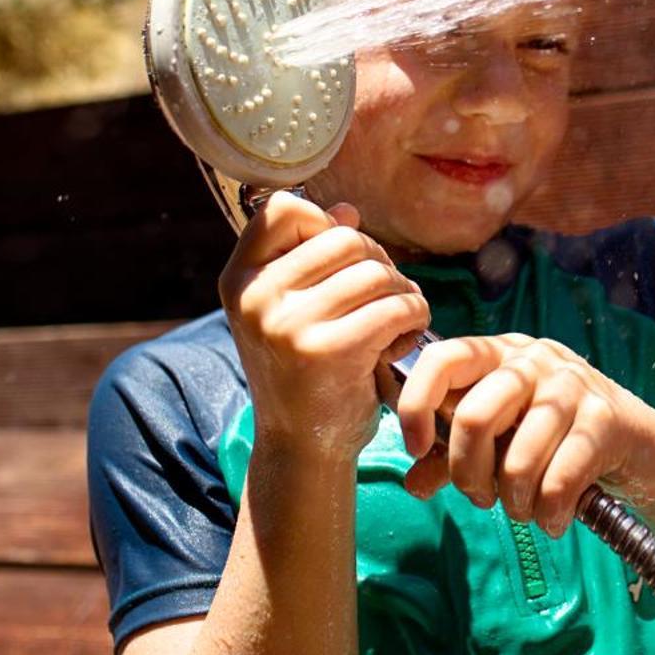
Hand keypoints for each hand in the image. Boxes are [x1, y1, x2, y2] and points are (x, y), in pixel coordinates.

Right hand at [220, 192, 431, 461]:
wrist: (301, 446)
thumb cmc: (305, 368)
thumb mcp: (292, 308)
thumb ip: (311, 257)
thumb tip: (345, 210)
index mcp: (239, 279)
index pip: (283, 208)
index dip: (323, 224)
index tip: (339, 261)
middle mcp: (255, 297)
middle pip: (345, 238)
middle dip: (378, 262)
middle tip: (383, 297)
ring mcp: (287, 324)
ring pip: (376, 272)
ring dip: (403, 292)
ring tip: (396, 320)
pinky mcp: (328, 351)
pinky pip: (395, 307)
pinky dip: (414, 318)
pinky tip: (403, 340)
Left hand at [395, 334, 654, 534]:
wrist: (643, 449)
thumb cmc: (559, 441)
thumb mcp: (502, 441)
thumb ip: (454, 456)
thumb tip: (411, 484)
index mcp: (501, 354)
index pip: (443, 359)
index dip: (416, 405)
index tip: (415, 447)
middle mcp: (534, 360)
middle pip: (474, 418)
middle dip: (468, 475)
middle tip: (481, 498)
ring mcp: (572, 385)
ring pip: (516, 459)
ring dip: (514, 503)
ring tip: (524, 510)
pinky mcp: (606, 419)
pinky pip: (558, 481)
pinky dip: (549, 514)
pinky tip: (554, 519)